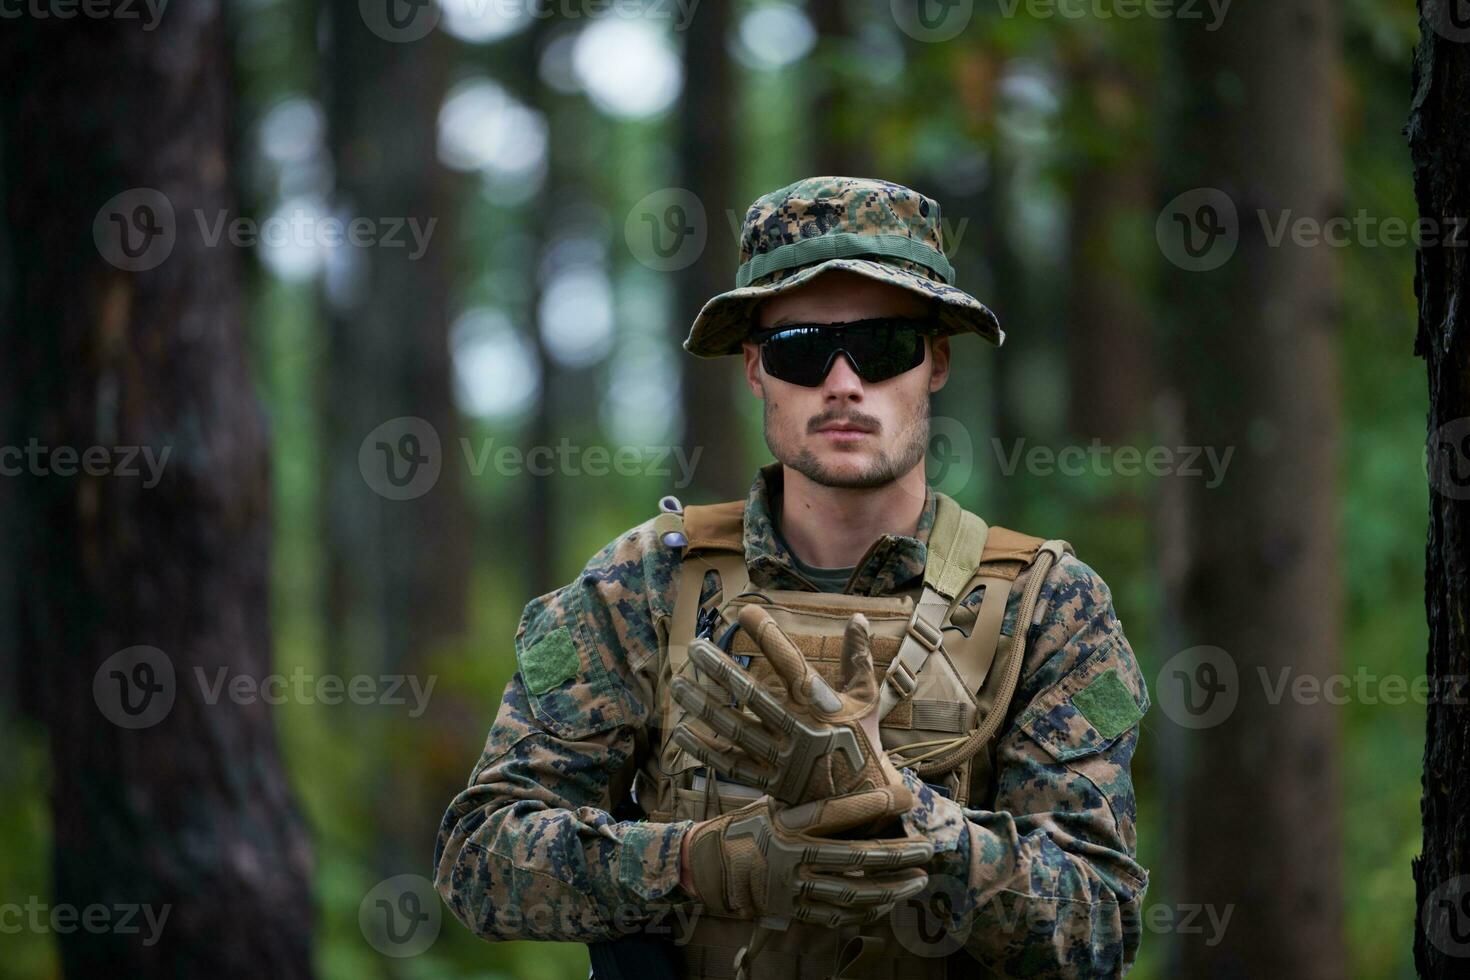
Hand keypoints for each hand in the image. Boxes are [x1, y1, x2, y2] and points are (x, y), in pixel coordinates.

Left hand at [671, 605, 902, 806]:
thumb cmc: (861, 741)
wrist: (862, 803)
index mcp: (824, 707)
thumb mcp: (865, 698)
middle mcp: (801, 732)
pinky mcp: (770, 784)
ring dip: (704, 706)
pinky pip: (731, 764)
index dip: (768, 636)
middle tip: (696, 647)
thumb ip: (859, 658)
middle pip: (754, 697)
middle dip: (722, 671)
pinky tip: (681, 729)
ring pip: (735, 730)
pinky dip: (704, 748)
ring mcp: (782, 760)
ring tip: (677, 684)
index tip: (743, 612)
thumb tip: (858, 617)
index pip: (792, 664)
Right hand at [679, 785, 931, 925]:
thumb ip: (808, 806)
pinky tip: (887, 904)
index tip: (902, 794)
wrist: (705, 868)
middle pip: (854, 858)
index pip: (833, 813)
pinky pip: (837, 916)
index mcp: (786, 825)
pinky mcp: (793, 911)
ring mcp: (793, 890)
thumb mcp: (771, 807)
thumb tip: (851, 787)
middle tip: (927, 849)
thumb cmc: (743, 829)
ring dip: (891, 889)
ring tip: (918, 881)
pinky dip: (866, 912)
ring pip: (852, 894)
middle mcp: (791, 859)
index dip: (869, 804)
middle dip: (897, 855)